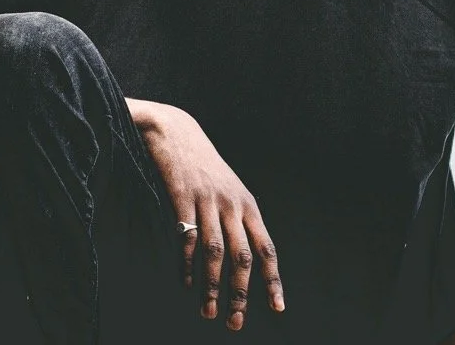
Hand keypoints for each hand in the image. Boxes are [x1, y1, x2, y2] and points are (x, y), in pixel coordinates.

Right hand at [130, 101, 284, 331]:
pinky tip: (186, 283)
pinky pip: (187, 237)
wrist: (177, 131)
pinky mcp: (183, 197)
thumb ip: (238, 218)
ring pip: (215, 251)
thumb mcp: (229, 188)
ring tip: (209, 311)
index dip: (272, 279)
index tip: (277, 307)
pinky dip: (187, 264)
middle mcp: (231, 203)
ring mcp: (207, 200)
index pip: (266, 247)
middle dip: (240, 292)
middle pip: (242, 255)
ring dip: (213, 285)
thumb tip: (245, 257)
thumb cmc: (204, 165)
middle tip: (234, 322)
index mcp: (247, 204)